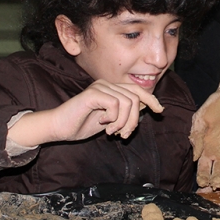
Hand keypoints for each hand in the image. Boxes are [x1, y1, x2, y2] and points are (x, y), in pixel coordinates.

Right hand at [9, 80, 162, 146]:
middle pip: (135, 97)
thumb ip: (125, 111)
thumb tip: (146, 106)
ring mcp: (100, 86)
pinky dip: (113, 118)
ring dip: (123, 122)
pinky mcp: (93, 93)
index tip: (160, 111)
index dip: (151, 99)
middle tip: (124, 135)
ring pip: (128, 102)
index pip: (138, 90)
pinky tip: (103, 124)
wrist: (59, 128)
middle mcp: (107, 84)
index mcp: (112, 89)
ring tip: (112, 132)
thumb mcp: (110, 120)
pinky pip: (115, 104)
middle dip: (134, 120)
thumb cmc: (82, 124)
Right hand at [189, 87, 219, 188]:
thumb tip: (194, 156)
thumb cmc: (214, 106)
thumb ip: (197, 137)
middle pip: (218, 176)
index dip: (203, 178)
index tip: (203, 183)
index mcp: (207, 151)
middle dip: (217, 181)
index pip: (203, 170)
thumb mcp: (201, 119)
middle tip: (217, 182)